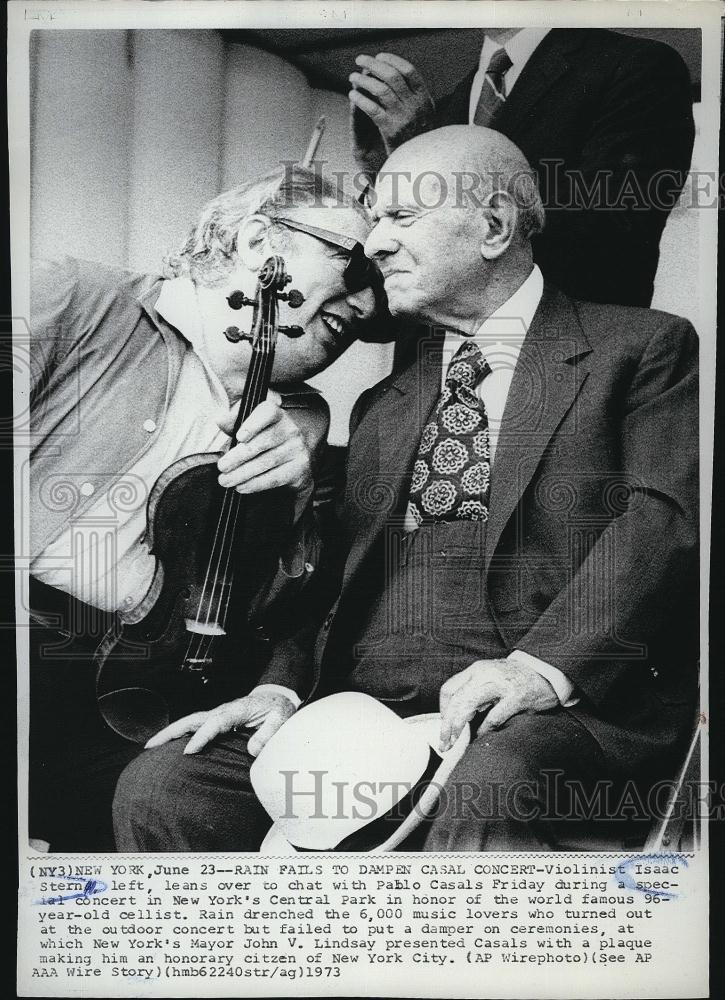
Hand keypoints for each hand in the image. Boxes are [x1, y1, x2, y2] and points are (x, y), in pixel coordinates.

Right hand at [144, 688, 296, 755]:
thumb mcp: (281, 719)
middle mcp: (222, 711)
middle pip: (192, 719)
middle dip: (171, 732)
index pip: (214, 723)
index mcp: (236, 710)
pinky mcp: (215, 721)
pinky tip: (166, 747)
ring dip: (169, 733)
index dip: (201, 737)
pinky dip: (179, 734)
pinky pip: (194, 727)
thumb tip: (252, 750)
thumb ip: (268, 734)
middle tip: (150, 746)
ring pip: (189, 722)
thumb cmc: (278, 709)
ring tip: (149, 748)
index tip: (188, 751)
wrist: (276, 698)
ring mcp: (216, 715)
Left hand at [217, 393, 312, 495]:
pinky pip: (274, 478)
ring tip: (226, 480)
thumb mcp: (249, 429)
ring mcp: (296, 449)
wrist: (291, 463)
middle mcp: (290, 429)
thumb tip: (221, 420)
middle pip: (263, 442)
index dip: (253, 424)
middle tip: (222, 466)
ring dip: (242, 473)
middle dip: (239, 456)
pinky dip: (255, 484)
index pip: (268, 412)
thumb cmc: (264, 442)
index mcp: (276, 414)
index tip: (239, 437)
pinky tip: (242, 486)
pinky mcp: (299, 468)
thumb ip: (234, 424)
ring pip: (266, 462)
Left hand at [349, 53, 434, 153]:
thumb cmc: (418, 136)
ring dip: (363, 80)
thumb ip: (414, 94)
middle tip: (359, 60)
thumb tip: (394, 71)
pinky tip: (352, 94)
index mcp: (424, 98)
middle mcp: (415, 105)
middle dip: (373, 64)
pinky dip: (360, 99)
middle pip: (392, 76)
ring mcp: (403, 117)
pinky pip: (372, 109)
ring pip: (380, 90)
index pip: (409, 70)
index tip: (379, 55)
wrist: (420, 163)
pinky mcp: (390, 130)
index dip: (392, 60)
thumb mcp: (424, 113)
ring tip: (352, 76)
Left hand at [439, 658, 558, 751]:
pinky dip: (484, 729)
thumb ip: (475, 690)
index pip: (449, 689)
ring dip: (458, 728)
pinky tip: (482, 736)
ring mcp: (500, 684)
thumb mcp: (491, 677)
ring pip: (468, 705)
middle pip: (455, 700)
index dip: (442, 711)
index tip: (444, 726)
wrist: (546, 670)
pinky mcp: (516, 697)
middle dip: (446, 725)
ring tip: (456, 743)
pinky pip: (494, 716)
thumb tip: (458, 715)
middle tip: (444, 744)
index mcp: (476, 670)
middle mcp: (485, 674)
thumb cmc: (516, 679)